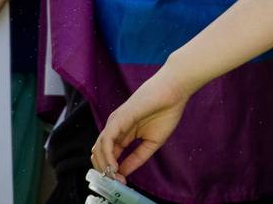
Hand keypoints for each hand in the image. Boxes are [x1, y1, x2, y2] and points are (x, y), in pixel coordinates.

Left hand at [93, 65, 192, 179]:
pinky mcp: (117, 120)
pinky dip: (108, 157)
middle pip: (99, 154)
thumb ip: (138, 157)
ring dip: (105, 166)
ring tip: (116, 177)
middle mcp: (114, 128)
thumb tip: (123, 172)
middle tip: (117, 182)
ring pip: (99, 149)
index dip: (112, 170)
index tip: (121, 182)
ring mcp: (114, 123)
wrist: (174, 90)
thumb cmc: (167, 110)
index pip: (109, 155)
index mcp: (123, 133)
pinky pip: (106, 142)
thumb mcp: (153, 141)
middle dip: (105, 170)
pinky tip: (114, 167)